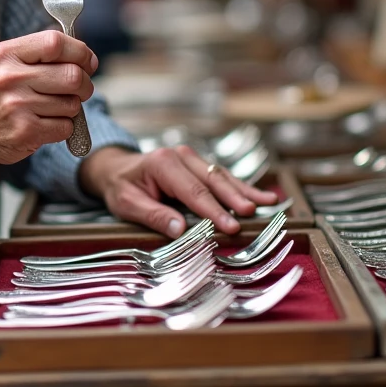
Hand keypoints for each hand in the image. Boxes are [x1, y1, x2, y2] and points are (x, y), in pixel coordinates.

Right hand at [0, 30, 97, 167]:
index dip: (81, 52)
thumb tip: (84, 55)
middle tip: (79, 89)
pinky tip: (45, 124)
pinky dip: (63, 127)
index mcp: (6, 54)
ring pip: (72, 104)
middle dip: (84, 84)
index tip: (88, 62)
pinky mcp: (25, 132)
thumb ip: (37, 54)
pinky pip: (65, 126)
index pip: (56, 42)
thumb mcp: (2, 63)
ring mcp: (17, 106)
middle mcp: (11, 77)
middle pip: (72, 75)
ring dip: (70, 108)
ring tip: (51, 108)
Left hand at [80, 146, 278, 236]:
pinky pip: (222, 177)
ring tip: (269, 202)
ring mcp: (192, 158)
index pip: (193, 191)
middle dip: (234, 198)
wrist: (116, 168)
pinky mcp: (199, 165)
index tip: (230, 226)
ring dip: (245, 191)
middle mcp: (181, 156)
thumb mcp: (128, 204)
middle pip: (213, 179)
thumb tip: (180, 230)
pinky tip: (260, 196)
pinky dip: (241, 187)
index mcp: (163, 164)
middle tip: (251, 213)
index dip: (213, 210)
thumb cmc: (121, 188)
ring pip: (222, 176)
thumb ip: (154, 215)